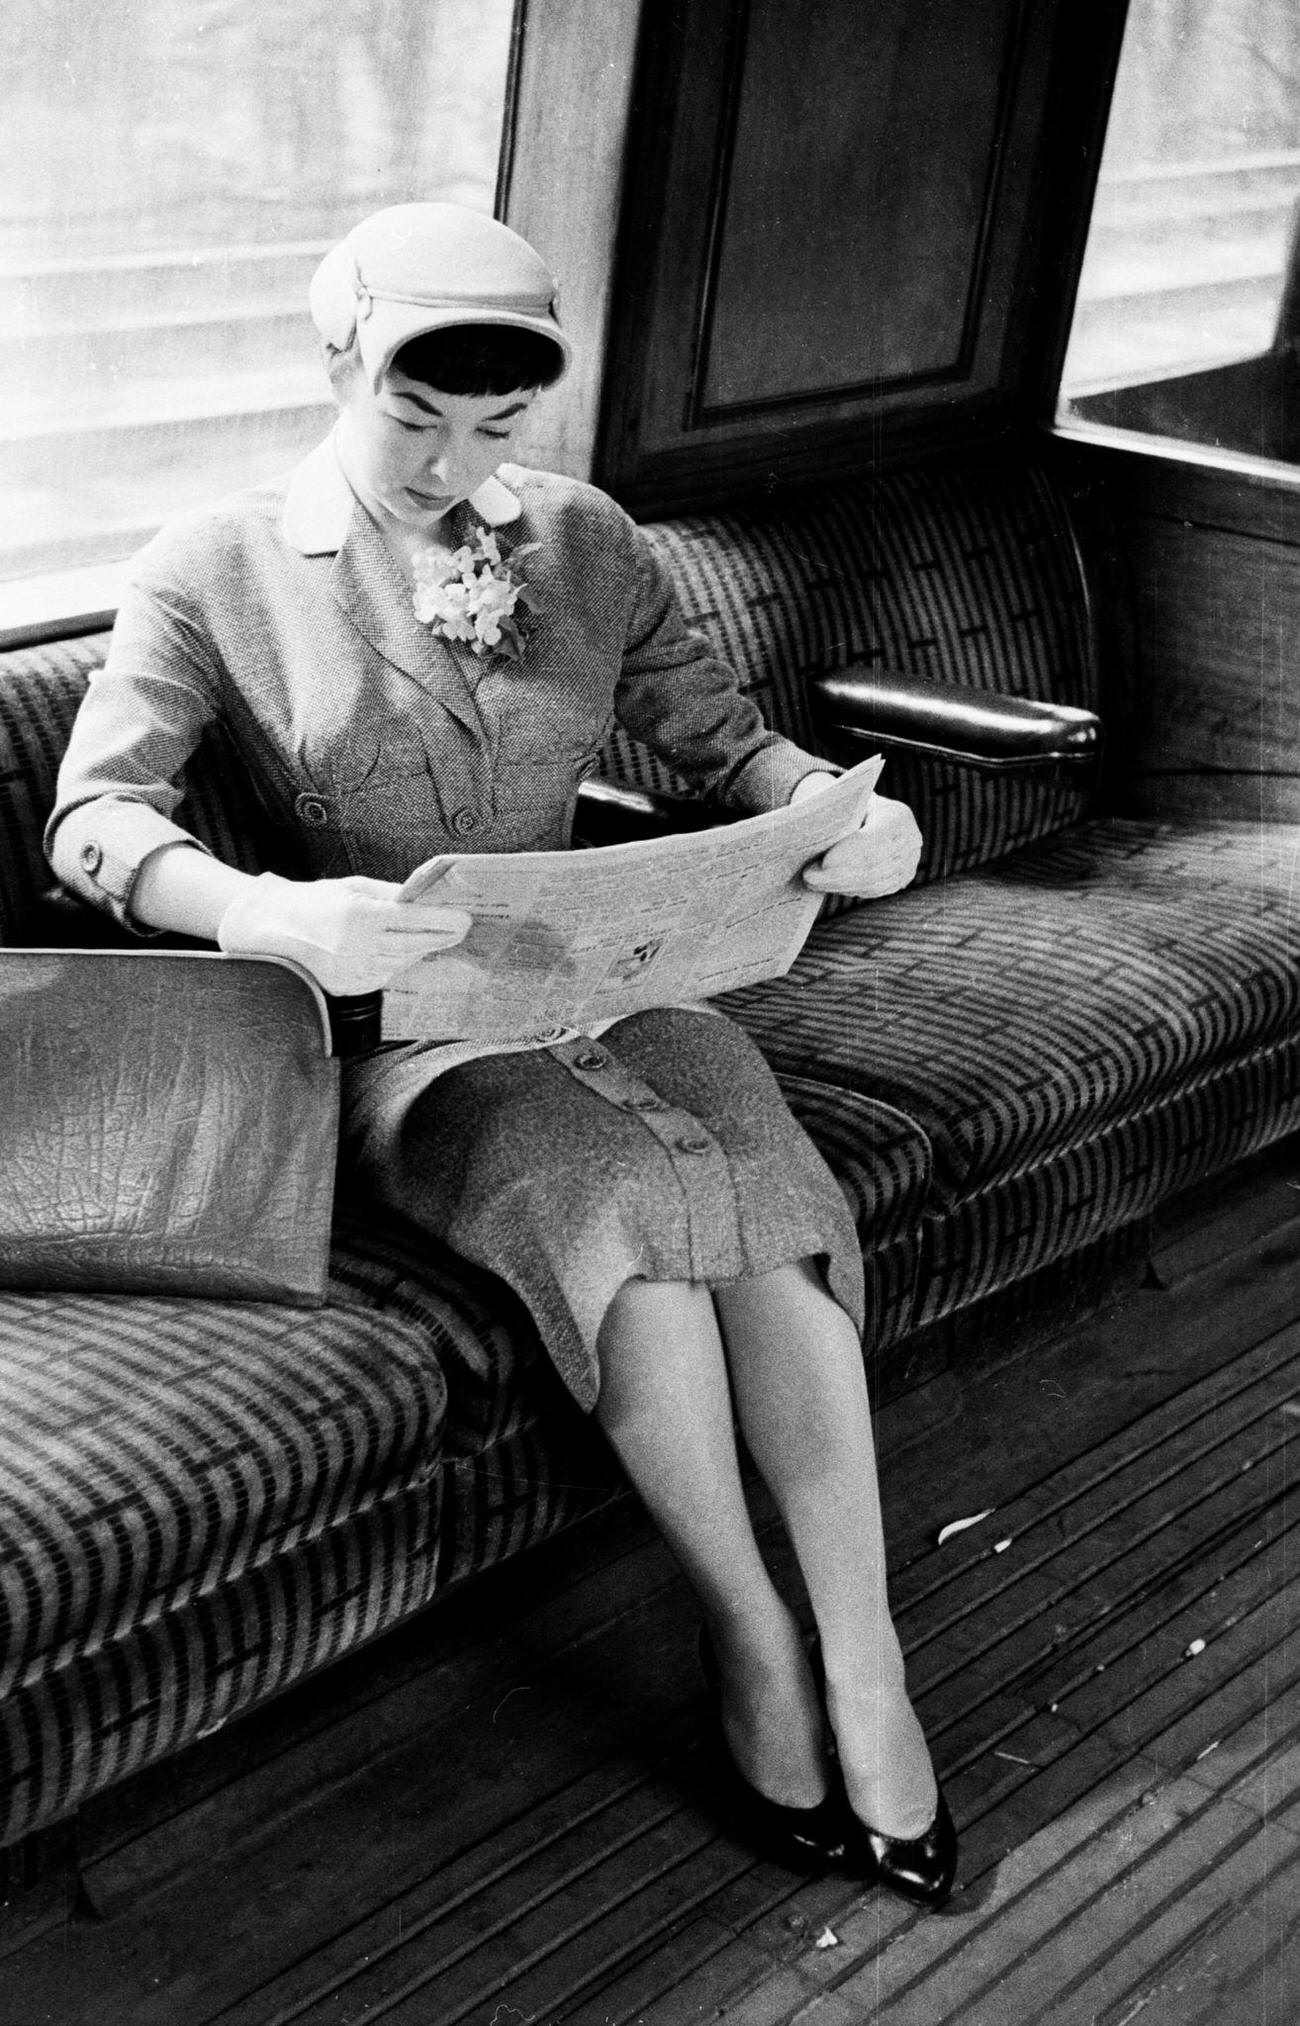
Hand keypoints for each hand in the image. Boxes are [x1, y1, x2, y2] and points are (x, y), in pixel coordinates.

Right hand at [216, 872, 470, 994]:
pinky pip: (383, 975)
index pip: (413, 920)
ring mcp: (351, 970)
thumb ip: (391, 894)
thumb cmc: (316, 901)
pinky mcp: (347, 987)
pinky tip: (400, 951)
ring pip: (401, 962)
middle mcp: (356, 946)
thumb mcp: (353, 887)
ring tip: (434, 937)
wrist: (272, 927)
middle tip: (461, 929)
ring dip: (419, 950)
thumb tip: (426, 897)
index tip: (465, 919)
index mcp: (359, 916)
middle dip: (441, 937)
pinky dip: (396, 963)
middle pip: (414, 945)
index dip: (443, 921)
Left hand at [801, 793, 922, 898]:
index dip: (850, 853)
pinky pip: (873, 890)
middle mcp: (910, 842)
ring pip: (871, 882)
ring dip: (838, 884)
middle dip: (836, 874)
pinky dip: (849, 889)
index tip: (823, 862)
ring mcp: (909, 864)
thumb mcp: (850, 802)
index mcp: (898, 816)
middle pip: (871, 866)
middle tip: (807, 876)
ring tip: (812, 881)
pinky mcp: (900, 880)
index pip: (875, 839)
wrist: (875, 815)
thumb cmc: (854, 805)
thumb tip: (807, 829)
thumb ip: (837, 813)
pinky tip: (828, 885)